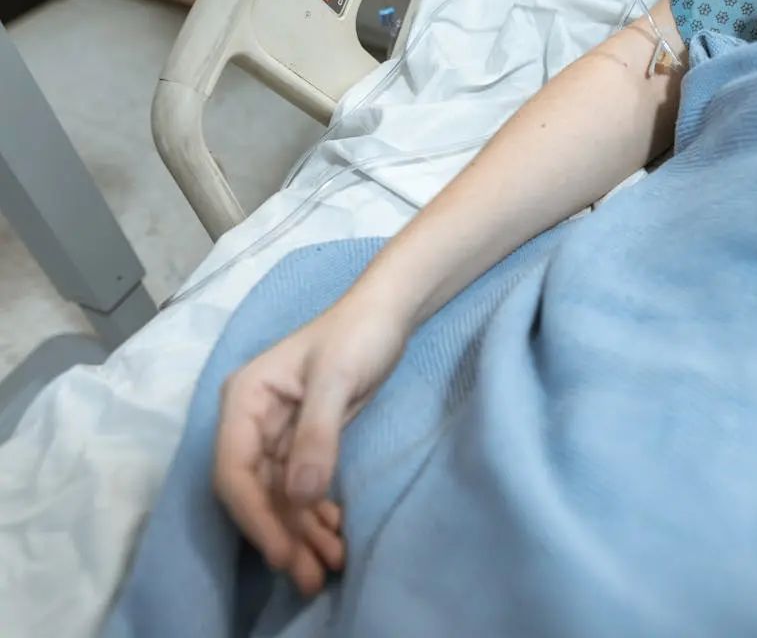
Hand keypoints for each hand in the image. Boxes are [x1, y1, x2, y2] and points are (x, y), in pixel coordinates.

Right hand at [212, 295, 409, 594]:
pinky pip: (300, 488)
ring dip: (300, 533)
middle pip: (256, 491)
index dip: (255, 516)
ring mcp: (276, 434)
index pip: (234, 470)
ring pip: (279, 496)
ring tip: (330, 567)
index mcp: (245, 400)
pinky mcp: (303, 442)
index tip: (282, 552)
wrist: (387, 312)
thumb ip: (316, 434)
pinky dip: (315, 514)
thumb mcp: (338, 378)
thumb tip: (297, 495)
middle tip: (311, 576)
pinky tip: (335, 535)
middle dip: (281, 535)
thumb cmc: (359, 333)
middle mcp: (251, 421)